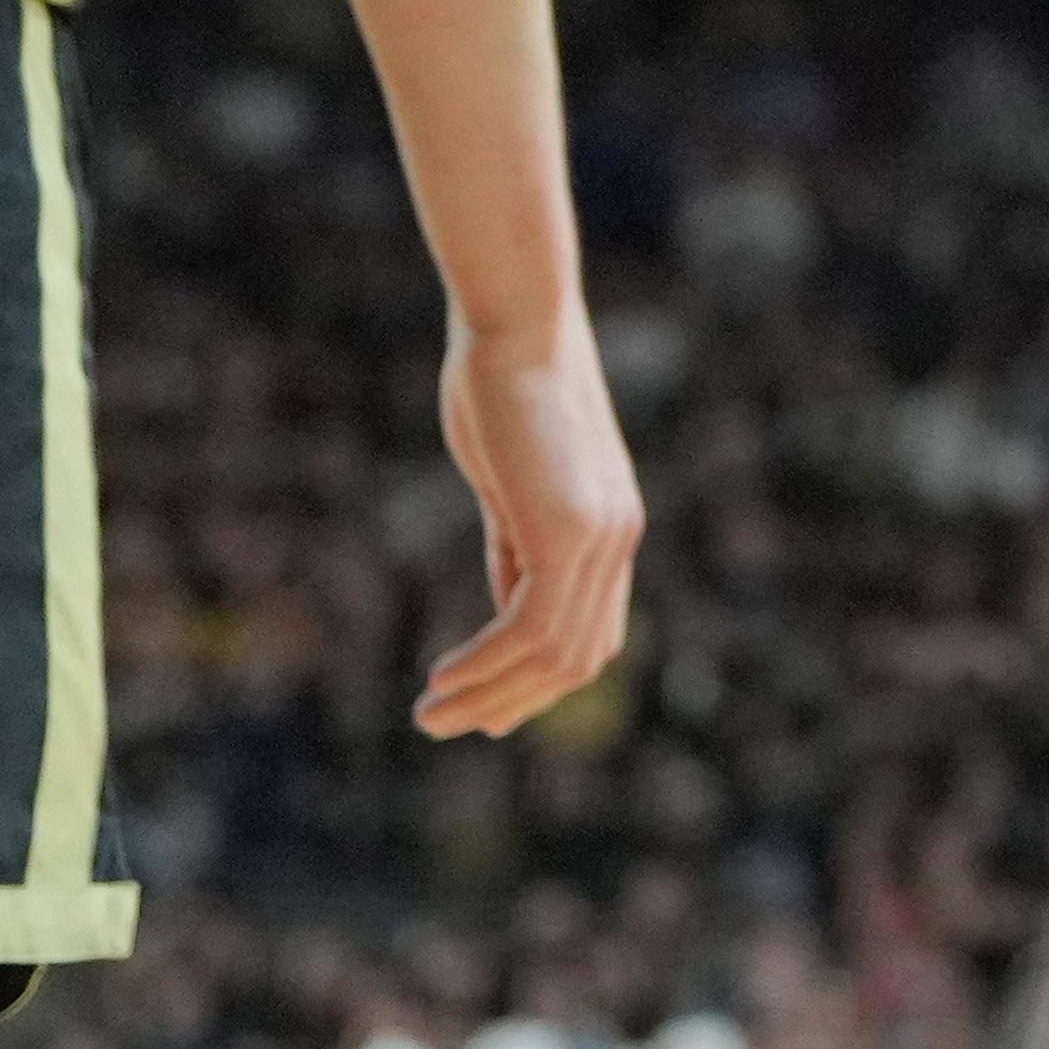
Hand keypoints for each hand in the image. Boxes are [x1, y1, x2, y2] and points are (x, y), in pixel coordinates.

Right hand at [415, 309, 639, 736]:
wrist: (516, 323)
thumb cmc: (502, 386)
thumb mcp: (511, 481)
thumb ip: (516, 542)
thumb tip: (506, 603)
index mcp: (611, 526)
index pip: (593, 633)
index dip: (542, 682)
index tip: (488, 710)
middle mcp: (618, 538)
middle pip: (579, 658)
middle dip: (512, 702)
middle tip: (445, 724)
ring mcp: (601, 537)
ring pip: (555, 654)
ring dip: (490, 694)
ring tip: (429, 715)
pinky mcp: (570, 531)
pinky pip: (530, 627)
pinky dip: (487, 663)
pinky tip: (443, 677)